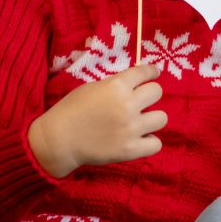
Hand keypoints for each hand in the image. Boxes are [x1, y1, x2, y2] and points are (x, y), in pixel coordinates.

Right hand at [27, 64, 167, 177]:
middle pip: (157, 92)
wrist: (58, 140)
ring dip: (152, 119)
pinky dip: (149, 142)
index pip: (145, 72)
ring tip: (140, 123)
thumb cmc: (71, 110)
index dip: (151, 72)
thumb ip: (115, 85)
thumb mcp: (92, 87)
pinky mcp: (130, 149)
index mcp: (117, 86)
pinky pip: (156, 144)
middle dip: (149, 94)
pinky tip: (140, 139)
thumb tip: (135, 83)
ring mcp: (131, 128)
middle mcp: (127, 105)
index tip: (153, 74)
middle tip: (140, 102)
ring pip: (162, 118)